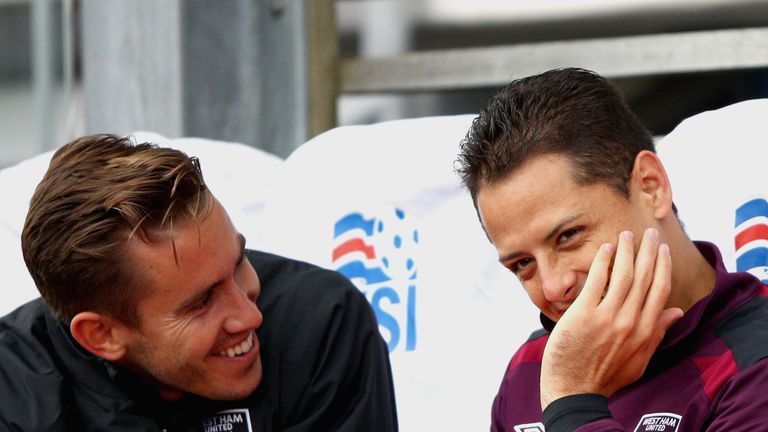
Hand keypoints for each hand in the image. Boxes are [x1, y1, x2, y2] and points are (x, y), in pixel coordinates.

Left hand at [540, 228, 683, 409]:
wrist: (575, 390)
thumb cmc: (606, 376)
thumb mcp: (640, 359)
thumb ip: (658, 333)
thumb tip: (677, 311)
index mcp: (646, 331)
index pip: (660, 290)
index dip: (662, 266)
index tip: (662, 250)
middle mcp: (630, 322)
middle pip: (644, 278)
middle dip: (647, 251)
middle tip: (648, 232)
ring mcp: (607, 317)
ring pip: (623, 275)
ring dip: (626, 251)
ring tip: (626, 235)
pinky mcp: (584, 315)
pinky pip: (597, 281)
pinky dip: (603, 262)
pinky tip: (605, 248)